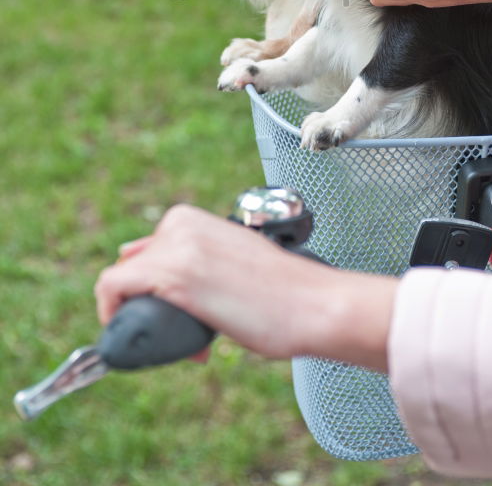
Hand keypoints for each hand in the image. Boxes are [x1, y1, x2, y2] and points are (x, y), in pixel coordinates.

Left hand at [96, 204, 396, 370]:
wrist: (312, 303)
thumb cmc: (281, 291)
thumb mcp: (231, 260)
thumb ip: (197, 259)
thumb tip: (156, 273)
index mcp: (193, 218)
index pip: (146, 252)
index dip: (156, 289)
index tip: (184, 312)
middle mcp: (180, 224)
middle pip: (132, 268)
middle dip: (151, 303)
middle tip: (192, 332)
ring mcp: (175, 246)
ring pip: (121, 280)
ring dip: (144, 316)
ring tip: (192, 340)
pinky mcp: (173, 274)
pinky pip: (113, 287)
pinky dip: (112, 314)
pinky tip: (137, 335)